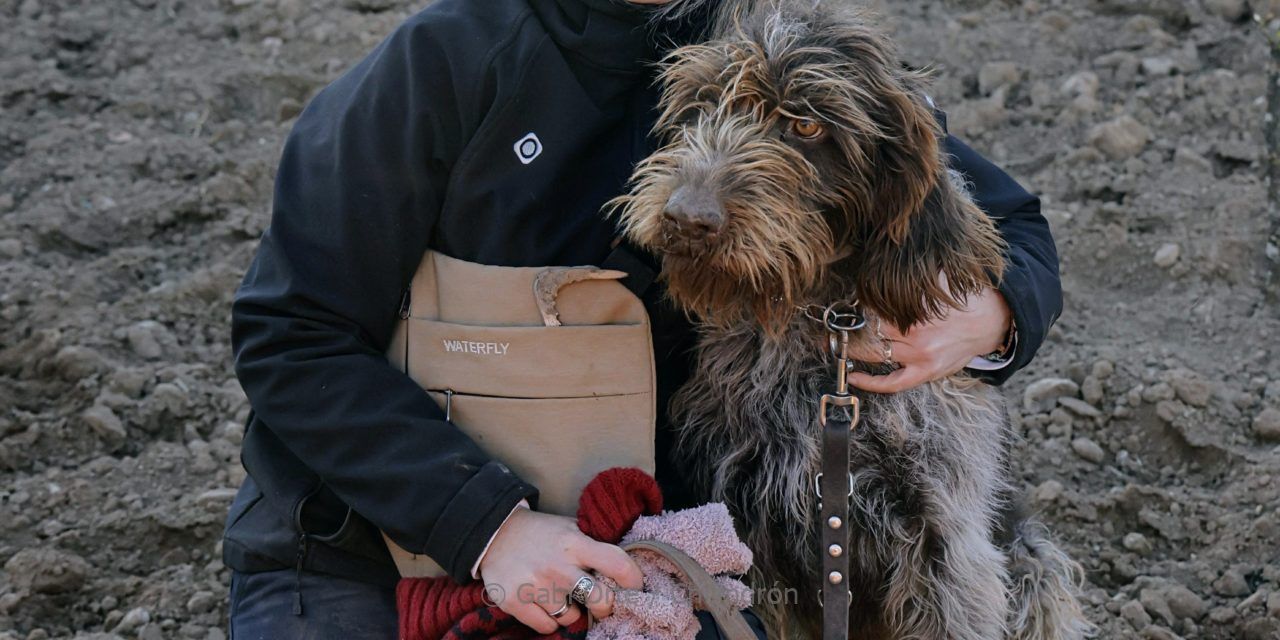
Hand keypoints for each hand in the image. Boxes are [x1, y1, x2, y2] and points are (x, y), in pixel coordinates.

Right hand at [478, 508, 643, 632]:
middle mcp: (557, 565)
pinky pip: (547, 626)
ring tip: (561, 596)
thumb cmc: (540, 532)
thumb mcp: (569, 527)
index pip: (617, 563)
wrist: (492, 531)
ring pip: (571, 617)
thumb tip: (626, 558)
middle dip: (606, 606)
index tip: (635, 587)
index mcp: (575, 543)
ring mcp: (535, 585)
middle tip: (601, 603)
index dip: (634, 579)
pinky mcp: (515, 601)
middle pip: (600, 600)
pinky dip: (549, 620)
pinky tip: (543, 604)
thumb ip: (594, 541)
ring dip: (571, 611)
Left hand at [848, 283, 1010, 393]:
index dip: (859, 307)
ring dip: (852, 351)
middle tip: (831, 325)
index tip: (848, 304)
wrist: (992, 321)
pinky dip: (872, 383)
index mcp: (916, 312)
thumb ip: (911, 283)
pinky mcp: (926, 373)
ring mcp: (920, 357)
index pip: (874, 310)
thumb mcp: (938, 282)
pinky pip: (894, 383)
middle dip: (850, 328)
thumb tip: (882, 274)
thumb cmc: (962, 299)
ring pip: (876, 355)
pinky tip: (854, 377)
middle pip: (871, 332)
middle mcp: (916, 336)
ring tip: (833, 346)